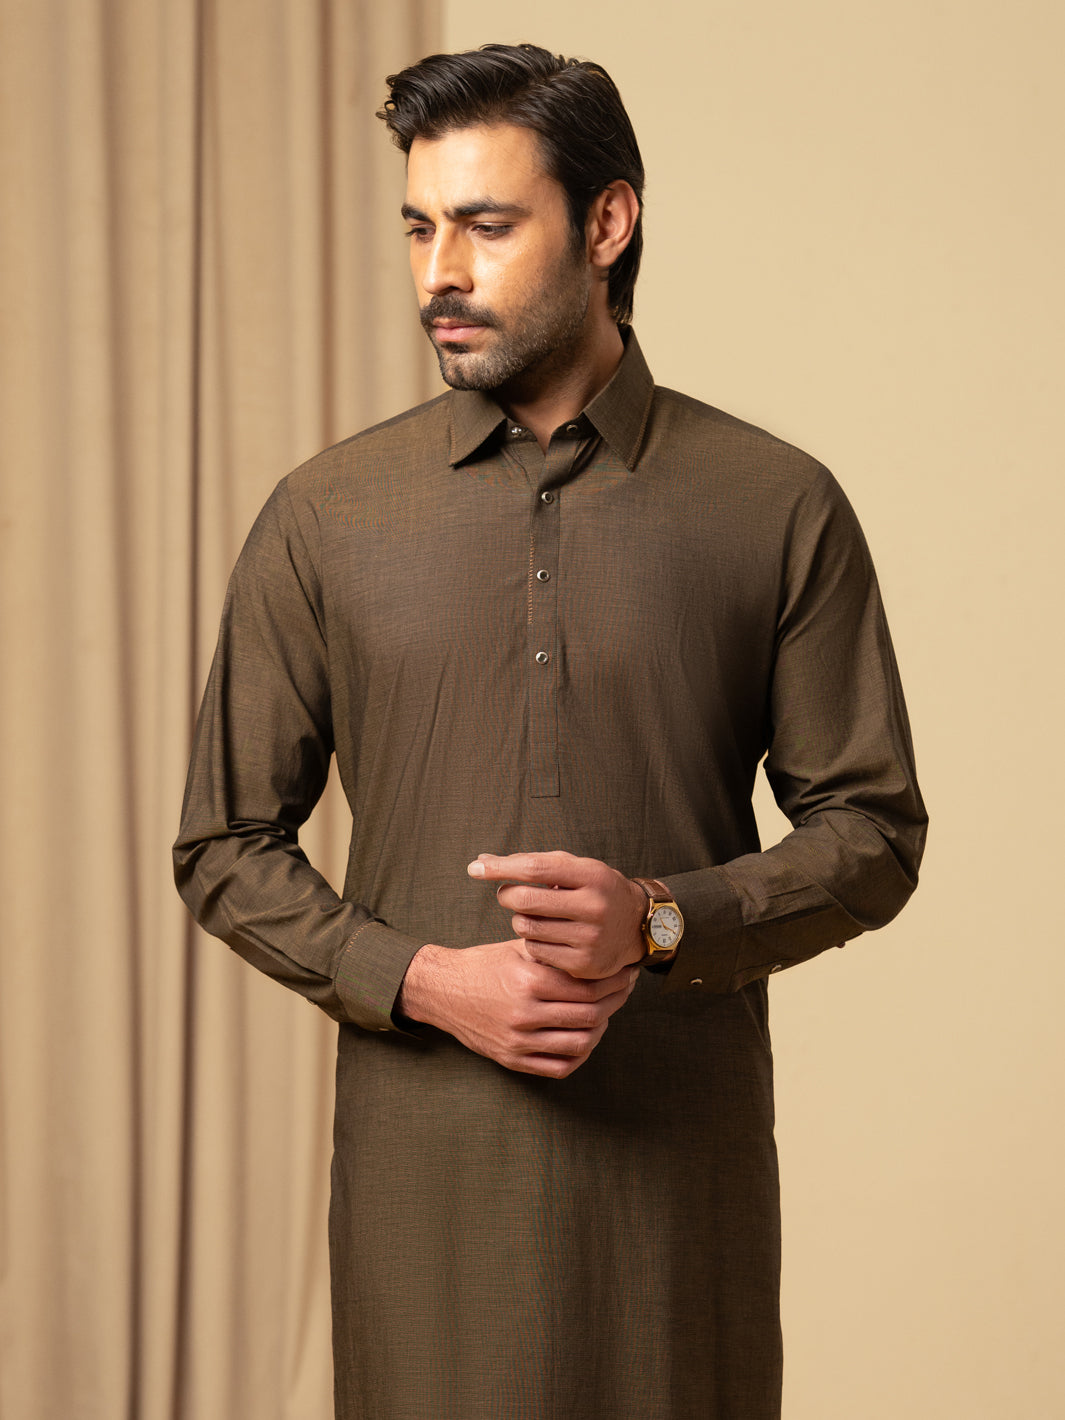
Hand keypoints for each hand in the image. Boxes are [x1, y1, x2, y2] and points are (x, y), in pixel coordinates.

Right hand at [398, 938, 638, 1078]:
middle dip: (616, 1001)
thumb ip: (555, 951)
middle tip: (626, 989)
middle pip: (590, 1015)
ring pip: (579, 1044)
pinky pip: (558, 1067)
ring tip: (607, 1012)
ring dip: (601, 1028)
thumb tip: (596, 946)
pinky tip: (585, 1038)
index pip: (588, 987)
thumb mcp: (518, 948)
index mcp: (529, 981)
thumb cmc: (484, 964)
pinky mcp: (512, 1059)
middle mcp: (525, 1014)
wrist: (442, 990)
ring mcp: (518, 1041)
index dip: (614, 981)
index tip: (626, 973)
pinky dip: (579, 1055)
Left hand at [469, 850, 646, 979]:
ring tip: (535, 915)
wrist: (636, 926)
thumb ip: (532, 862)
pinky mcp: (584, 965)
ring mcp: (591, 938)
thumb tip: (481, 861)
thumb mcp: (575, 868)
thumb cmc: (595, 890)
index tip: (474, 868)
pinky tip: (547, 935)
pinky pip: (536, 951)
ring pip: (527, 928)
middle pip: (526, 900)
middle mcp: (595, 906)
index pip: (535, 868)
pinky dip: (533, 942)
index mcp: (592, 875)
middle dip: (507, 895)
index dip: (500, 868)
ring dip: (520, 920)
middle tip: (509, 894)